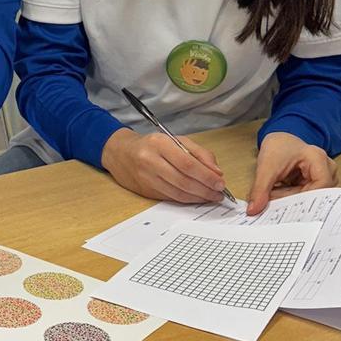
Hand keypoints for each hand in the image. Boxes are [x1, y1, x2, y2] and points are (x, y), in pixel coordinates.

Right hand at [101, 127, 225, 204]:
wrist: (121, 153)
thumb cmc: (152, 145)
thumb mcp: (176, 140)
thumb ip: (199, 153)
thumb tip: (216, 172)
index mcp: (159, 144)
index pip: (187, 163)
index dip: (206, 176)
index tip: (220, 182)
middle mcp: (150, 161)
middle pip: (183, 180)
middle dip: (205, 189)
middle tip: (219, 193)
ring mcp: (146, 178)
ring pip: (177, 193)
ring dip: (198, 197)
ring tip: (211, 197)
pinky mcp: (145, 191)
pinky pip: (171, 198)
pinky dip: (187, 200)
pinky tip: (197, 198)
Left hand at [246, 132, 336, 215]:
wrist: (279, 142)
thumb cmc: (277, 147)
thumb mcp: (266, 167)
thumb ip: (260, 189)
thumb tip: (254, 210)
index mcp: (317, 158)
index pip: (320, 185)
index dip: (303, 199)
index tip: (285, 207)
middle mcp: (326, 167)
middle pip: (317, 193)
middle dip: (294, 202)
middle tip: (275, 207)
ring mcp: (323, 175)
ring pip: (312, 198)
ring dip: (292, 201)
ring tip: (275, 198)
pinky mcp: (316, 183)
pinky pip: (307, 197)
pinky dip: (292, 199)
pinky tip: (280, 198)